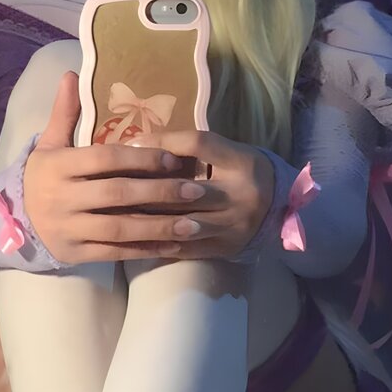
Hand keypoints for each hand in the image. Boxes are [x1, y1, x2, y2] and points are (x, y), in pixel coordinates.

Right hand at [22, 72, 207, 263]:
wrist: (11, 222)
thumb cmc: (42, 177)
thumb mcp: (48, 144)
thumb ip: (64, 112)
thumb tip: (72, 74)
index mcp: (58, 166)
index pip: (104, 158)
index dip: (140, 157)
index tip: (173, 158)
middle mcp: (62, 197)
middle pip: (117, 193)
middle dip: (159, 192)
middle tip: (195, 190)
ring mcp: (69, 228)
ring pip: (119, 228)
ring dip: (158, 227)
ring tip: (193, 224)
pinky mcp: (75, 254)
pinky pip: (114, 253)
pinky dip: (144, 250)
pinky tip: (172, 247)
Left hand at [126, 128, 275, 260]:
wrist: (280, 208)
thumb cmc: (242, 171)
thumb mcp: (225, 151)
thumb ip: (188, 147)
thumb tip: (136, 143)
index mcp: (241, 163)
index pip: (199, 145)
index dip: (162, 143)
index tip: (131, 143)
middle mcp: (240, 195)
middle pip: (183, 190)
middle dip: (145, 188)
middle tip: (111, 185)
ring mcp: (233, 227)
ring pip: (181, 223)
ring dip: (147, 220)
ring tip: (116, 214)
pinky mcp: (225, 249)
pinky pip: (185, 247)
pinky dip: (158, 242)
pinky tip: (133, 238)